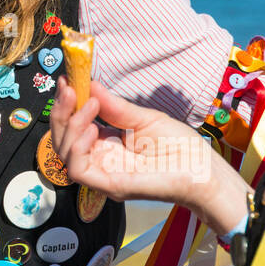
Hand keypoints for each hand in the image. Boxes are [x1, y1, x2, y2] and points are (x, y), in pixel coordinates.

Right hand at [49, 77, 217, 209]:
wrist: (203, 170)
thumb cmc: (180, 148)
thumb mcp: (143, 119)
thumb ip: (115, 106)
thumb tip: (91, 85)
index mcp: (106, 144)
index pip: (74, 125)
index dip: (66, 104)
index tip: (67, 80)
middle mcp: (100, 159)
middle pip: (61, 138)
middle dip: (61, 111)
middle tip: (70, 88)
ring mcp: (102, 173)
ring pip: (64, 153)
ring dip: (70, 125)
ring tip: (90, 105)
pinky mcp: (109, 185)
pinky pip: (78, 170)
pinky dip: (77, 148)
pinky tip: (92, 130)